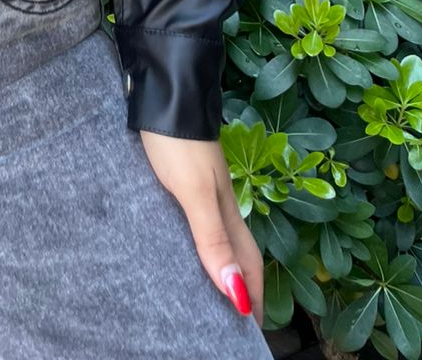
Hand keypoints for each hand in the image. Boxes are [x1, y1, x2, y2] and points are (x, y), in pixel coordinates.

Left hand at [138, 129, 261, 326]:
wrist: (165, 91)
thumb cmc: (179, 141)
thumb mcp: (195, 191)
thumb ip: (212, 237)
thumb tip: (238, 293)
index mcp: (228, 212)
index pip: (250, 265)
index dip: (255, 297)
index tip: (252, 330)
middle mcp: (220, 204)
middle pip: (238, 254)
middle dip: (242, 287)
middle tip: (233, 321)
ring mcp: (202, 189)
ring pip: (218, 238)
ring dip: (220, 266)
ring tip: (210, 293)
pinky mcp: (181, 178)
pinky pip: (196, 222)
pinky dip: (197, 243)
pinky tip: (180, 245)